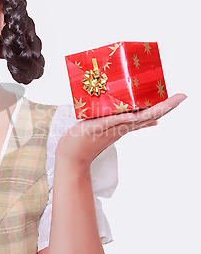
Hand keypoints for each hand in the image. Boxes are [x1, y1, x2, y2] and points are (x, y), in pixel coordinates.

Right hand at [55, 94, 186, 165]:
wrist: (71, 158)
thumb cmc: (80, 143)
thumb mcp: (96, 128)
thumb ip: (114, 121)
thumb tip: (136, 117)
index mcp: (123, 124)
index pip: (151, 113)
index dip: (167, 104)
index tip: (182, 96)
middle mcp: (124, 126)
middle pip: (151, 114)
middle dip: (167, 105)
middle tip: (181, 95)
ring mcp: (118, 128)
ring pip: (143, 117)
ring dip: (156, 108)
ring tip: (165, 100)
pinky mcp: (110, 128)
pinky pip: (130, 121)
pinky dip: (142, 117)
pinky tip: (147, 116)